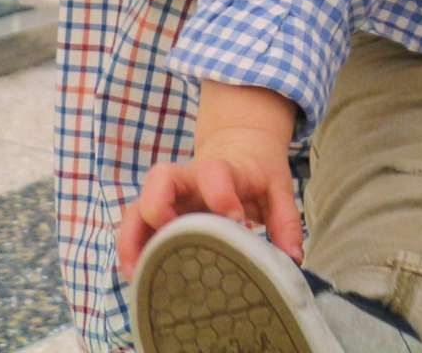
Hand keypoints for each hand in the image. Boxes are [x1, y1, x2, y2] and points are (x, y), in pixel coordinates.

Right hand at [117, 127, 298, 277]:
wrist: (238, 146)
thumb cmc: (256, 173)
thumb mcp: (278, 188)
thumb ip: (286, 221)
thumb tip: (292, 258)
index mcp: (221, 168)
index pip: (215, 173)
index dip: (221, 196)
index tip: (235, 222)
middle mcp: (186, 178)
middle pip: (161, 179)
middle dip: (160, 207)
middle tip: (171, 242)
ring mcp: (166, 194)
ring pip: (137, 205)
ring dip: (133, 237)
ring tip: (138, 273)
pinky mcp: (154, 211)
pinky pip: (131, 226)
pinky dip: (129, 249)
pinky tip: (135, 275)